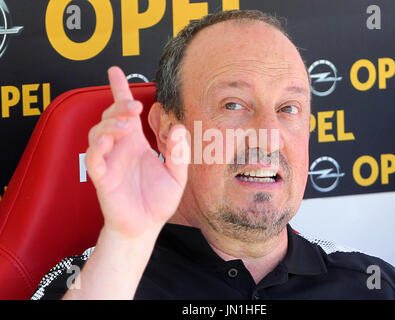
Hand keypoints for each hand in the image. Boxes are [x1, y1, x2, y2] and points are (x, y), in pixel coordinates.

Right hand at [85, 66, 188, 238]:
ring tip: (126, 127)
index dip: (120, 91)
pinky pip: (94, 158)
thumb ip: (178, 153)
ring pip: (98, 133)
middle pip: (111, 117)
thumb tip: (177, 129)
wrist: (146, 227)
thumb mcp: (177, 176)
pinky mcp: (102, 178)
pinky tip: (109, 141)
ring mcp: (109, 161)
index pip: (125, 113)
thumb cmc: (159, 201)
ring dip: (110, 124)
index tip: (115, 71)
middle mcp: (121, 148)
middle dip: (119, 106)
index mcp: (137, 144)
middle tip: (134, 106)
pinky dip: (98, 147)